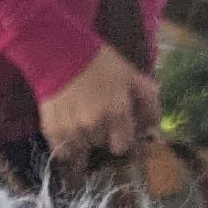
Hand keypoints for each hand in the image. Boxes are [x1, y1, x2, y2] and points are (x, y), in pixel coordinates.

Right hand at [36, 45, 159, 164]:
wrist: (60, 55)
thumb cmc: (98, 63)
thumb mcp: (129, 75)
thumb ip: (146, 99)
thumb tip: (155, 123)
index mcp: (117, 113)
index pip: (123, 146)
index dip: (122, 139)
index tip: (119, 133)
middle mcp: (95, 127)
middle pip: (103, 146)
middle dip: (103, 137)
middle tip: (99, 123)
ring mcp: (72, 132)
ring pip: (83, 152)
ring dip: (85, 143)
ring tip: (82, 128)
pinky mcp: (53, 132)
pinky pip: (63, 153)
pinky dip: (67, 148)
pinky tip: (69, 134)